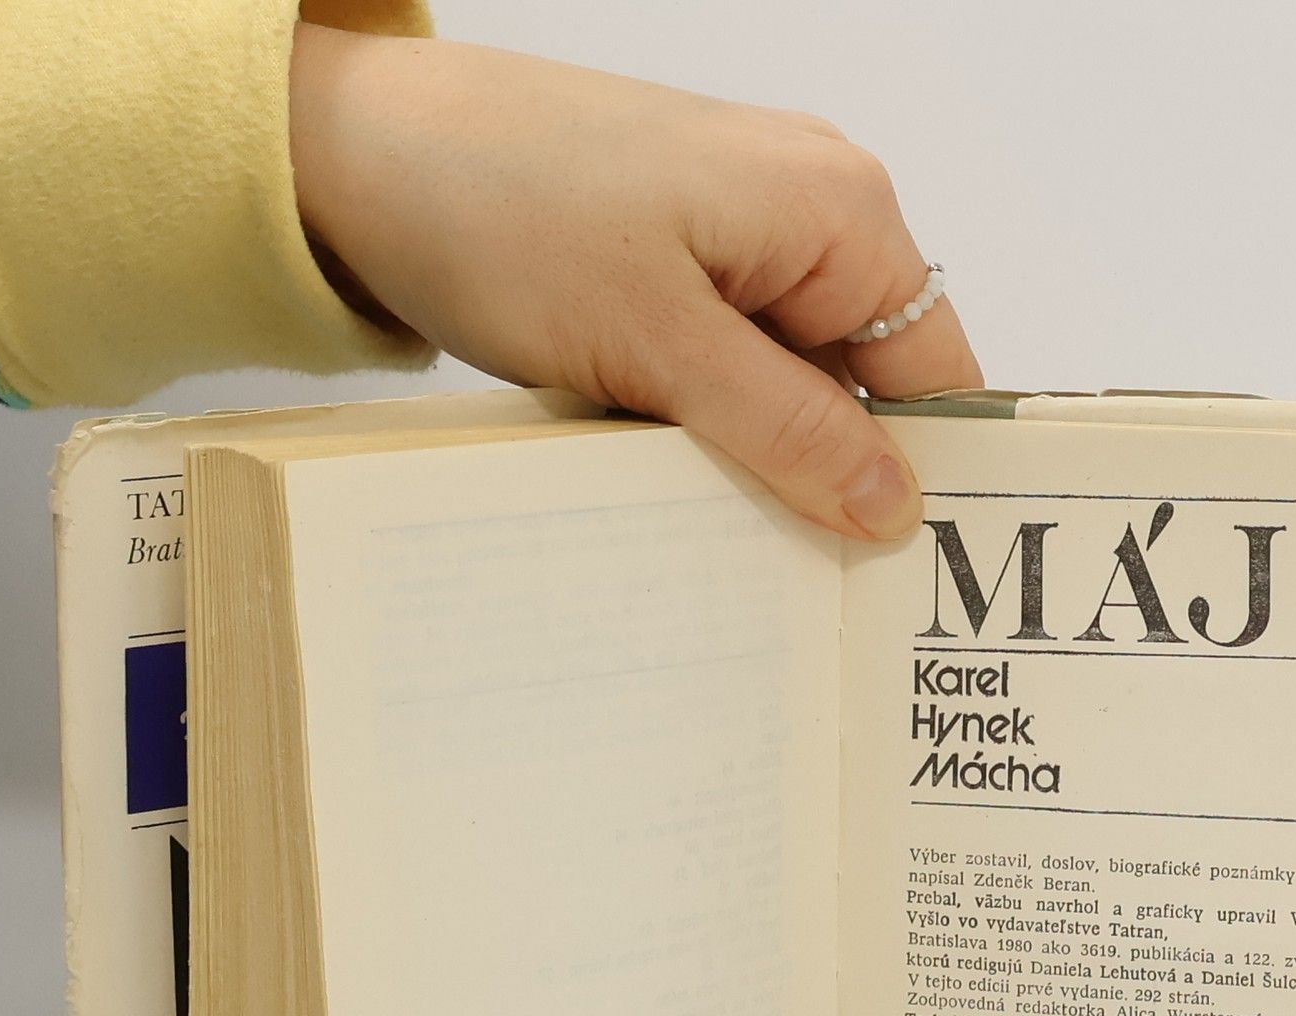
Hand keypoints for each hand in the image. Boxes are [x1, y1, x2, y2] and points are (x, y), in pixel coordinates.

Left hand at [288, 28, 984, 539]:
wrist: (361, 152)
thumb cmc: (504, 206)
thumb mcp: (662, 343)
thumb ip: (790, 429)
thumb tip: (895, 505)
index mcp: (838, 209)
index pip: (935, 370)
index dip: (924, 474)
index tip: (895, 580)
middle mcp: (807, 212)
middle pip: (866, 386)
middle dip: (831, 476)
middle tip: (798, 583)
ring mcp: (740, 239)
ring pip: (791, 388)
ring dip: (759, 457)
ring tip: (719, 530)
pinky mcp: (677, 267)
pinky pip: (728, 371)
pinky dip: (707, 427)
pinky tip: (669, 474)